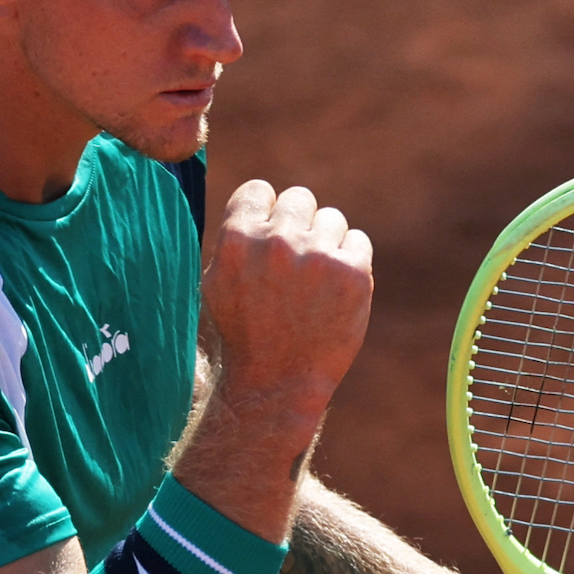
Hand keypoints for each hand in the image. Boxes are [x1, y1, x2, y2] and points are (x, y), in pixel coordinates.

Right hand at [201, 180, 372, 415]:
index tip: (269, 238)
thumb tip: (255, 203)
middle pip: (299, 199)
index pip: (260, 190)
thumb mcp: (215, 284)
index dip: (265, 212)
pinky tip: (334, 290)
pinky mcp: (353, 273)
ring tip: (314, 282)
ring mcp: (318, 255)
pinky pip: (358, 241)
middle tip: (295, 264)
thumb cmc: (242, 334)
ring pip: (332, 219)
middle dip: (298, 225)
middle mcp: (278, 241)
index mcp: (238, 239)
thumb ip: (233, 240)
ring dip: (326, 243)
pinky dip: (350, 261)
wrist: (277, 383)